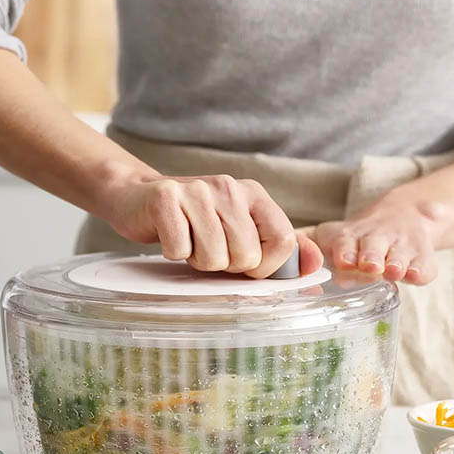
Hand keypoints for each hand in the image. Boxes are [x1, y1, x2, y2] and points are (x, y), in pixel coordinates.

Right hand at [106, 171, 322, 277]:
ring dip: (197, 261)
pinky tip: (170, 235)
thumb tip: (315, 265)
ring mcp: (197, 191)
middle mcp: (229, 187)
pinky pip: (179, 250)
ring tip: (189, 241)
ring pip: (213, 258)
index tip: (245, 265)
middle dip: (225, 266)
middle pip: (246, 256)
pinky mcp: (165, 199)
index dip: (266, 266)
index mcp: (254, 193)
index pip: (284, 241)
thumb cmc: (193, 222)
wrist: (137, 196)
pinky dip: (173, 253)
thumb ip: (279, 247)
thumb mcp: (239, 229)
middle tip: (207, 248)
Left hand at [302, 196, 440, 284]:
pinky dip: (421, 271)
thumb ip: (303, 242)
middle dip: (370, 256)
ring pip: (400, 256)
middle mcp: (376, 241)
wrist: (406, 215)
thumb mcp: (330, 234)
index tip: (343, 259)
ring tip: (392, 270)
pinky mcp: (422, 259)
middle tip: (367, 265)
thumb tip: (273, 256)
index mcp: (351, 237)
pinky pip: (425, 267)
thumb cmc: (357, 235)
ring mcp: (401, 250)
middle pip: (374, 247)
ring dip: (395, 263)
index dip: (345, 249)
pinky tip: (415, 275)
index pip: (346, 241)